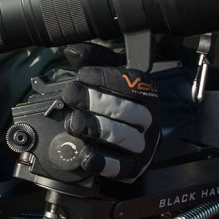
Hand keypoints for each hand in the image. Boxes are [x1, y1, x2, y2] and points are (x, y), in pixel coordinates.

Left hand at [58, 65, 160, 181]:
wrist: (135, 139)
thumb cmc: (119, 101)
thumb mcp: (111, 74)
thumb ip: (94, 59)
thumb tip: (73, 51)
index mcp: (147, 93)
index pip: (131, 83)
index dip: (104, 78)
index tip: (81, 75)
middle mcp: (149, 118)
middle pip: (124, 110)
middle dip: (94, 102)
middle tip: (69, 95)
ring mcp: (144, 144)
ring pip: (123, 137)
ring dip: (96, 129)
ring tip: (73, 122)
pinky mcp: (134, 167)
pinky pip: (120, 166)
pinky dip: (102, 161)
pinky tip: (85, 155)